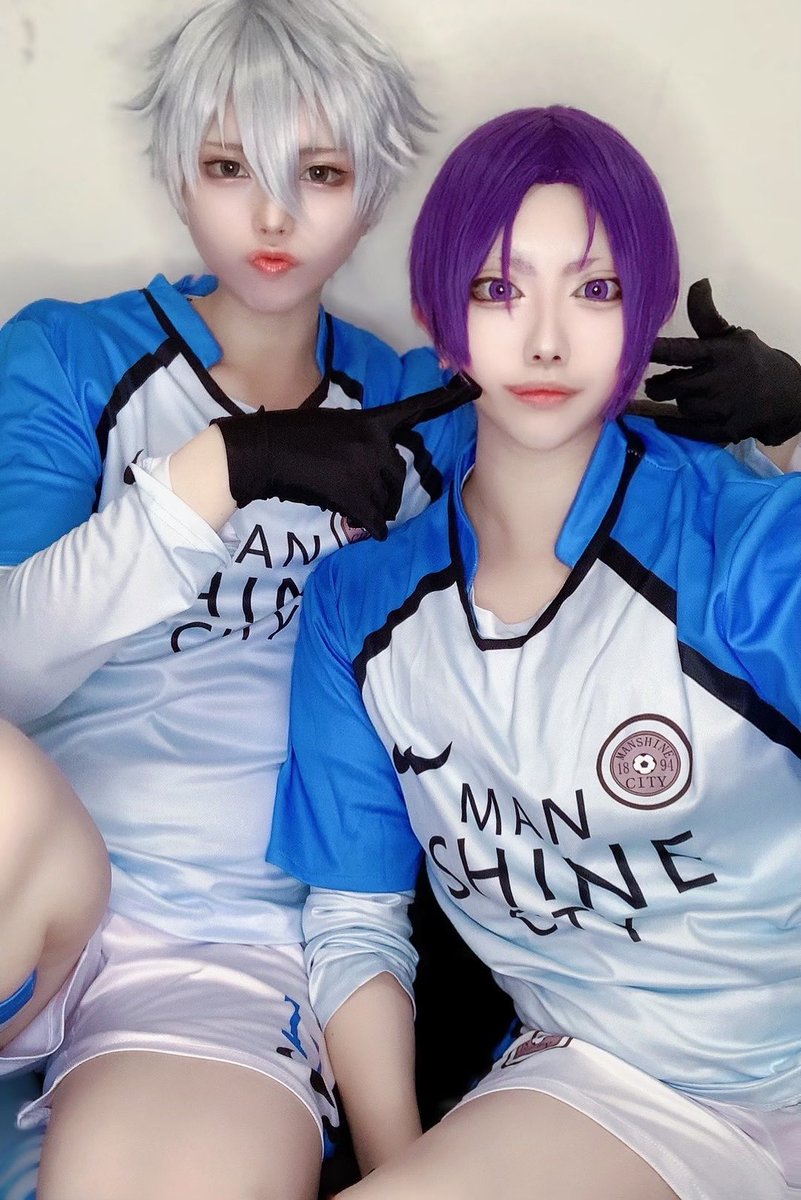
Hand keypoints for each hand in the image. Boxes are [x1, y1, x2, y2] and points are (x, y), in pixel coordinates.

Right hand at [212, 373, 478, 539]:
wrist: (262, 450)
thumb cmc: (292, 438)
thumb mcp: (335, 426)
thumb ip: (362, 443)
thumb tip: (377, 479)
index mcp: (371, 421)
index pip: (416, 409)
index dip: (447, 400)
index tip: (473, 386)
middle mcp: (373, 441)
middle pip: (398, 476)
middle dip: (385, 491)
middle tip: (357, 493)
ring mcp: (363, 467)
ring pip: (387, 501)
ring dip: (372, 510)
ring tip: (345, 502)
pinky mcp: (351, 493)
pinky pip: (374, 520)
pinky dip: (369, 528)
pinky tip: (360, 528)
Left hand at [644, 279, 800, 444]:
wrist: (786, 396)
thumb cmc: (752, 362)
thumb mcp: (732, 336)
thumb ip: (707, 316)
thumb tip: (698, 283)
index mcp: (719, 353)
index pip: (678, 351)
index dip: (653, 351)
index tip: (635, 350)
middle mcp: (718, 381)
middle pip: (671, 386)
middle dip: (657, 385)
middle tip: (652, 382)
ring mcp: (721, 408)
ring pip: (680, 406)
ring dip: (674, 401)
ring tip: (676, 395)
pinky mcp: (723, 430)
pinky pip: (688, 430)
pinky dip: (672, 425)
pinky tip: (664, 419)